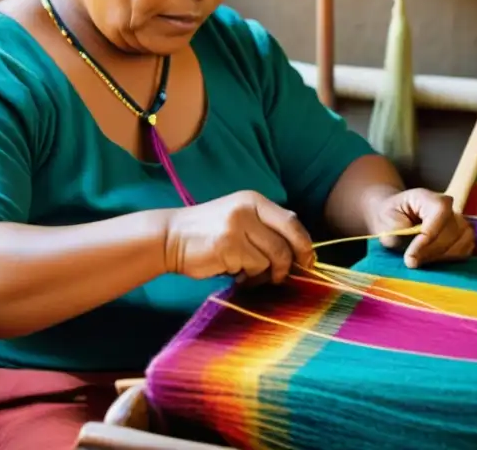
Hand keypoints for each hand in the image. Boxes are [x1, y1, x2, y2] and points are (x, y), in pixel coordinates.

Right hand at [163, 190, 314, 285]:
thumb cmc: (206, 233)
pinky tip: (233, 272)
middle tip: (282, 276)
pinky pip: (253, 267)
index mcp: (254, 200)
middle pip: (287, 241)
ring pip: (272, 257)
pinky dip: (247, 276)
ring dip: (263, 272)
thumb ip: (265, 229)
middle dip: (290, 263)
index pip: (291, 221)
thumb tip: (298, 254)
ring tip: (246, 272)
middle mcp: (248, 209)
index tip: (308, 261)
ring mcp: (238, 226)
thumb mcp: (238, 219)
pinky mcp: (228, 245)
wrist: (168, 237)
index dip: (304, 244)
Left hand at [371, 188, 474, 268]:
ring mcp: (458, 219)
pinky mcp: (463, 234)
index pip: (439, 213)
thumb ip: (400, 236)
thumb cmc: (391, 218)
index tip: (410, 256)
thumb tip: (413, 258)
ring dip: (440, 257)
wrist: (396, 217)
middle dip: (430, 252)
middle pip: (450, 231)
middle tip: (411, 262)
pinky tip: (433, 259)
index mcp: (427, 197)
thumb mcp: (387, 224)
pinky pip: (465, 249)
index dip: (427, 238)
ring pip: (460, 242)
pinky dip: (450, 258)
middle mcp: (447, 205)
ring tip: (421, 260)